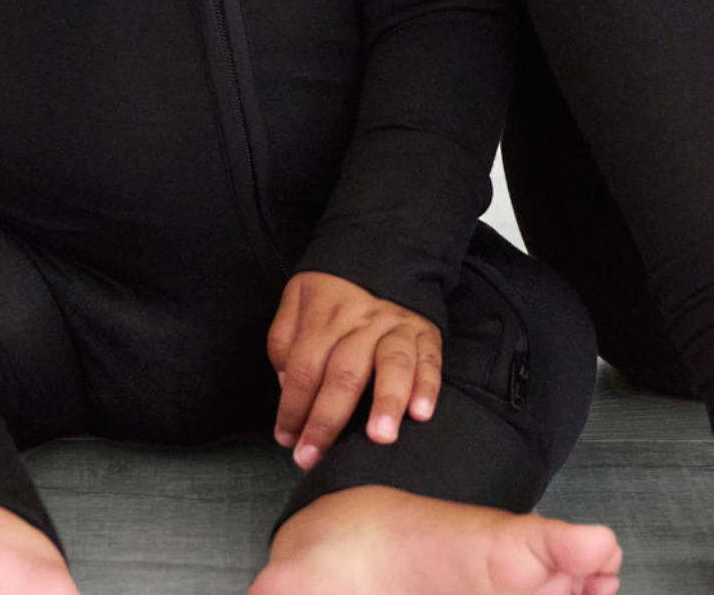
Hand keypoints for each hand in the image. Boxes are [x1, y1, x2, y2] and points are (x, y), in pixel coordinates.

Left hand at [266, 271, 442, 471]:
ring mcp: (396, 325)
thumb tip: (287, 386)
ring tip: (379, 438)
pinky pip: (429, 359)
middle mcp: (361, 319)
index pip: (304, 367)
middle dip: (327, 420)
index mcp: (324, 313)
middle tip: (312, 458)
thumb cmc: (331, 292)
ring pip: (391, 363)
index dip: (292, 408)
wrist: (382, 254)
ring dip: (386, 402)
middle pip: (344, 372)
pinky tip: (421, 414)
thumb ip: (283, 341)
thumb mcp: (296, 300)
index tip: (287, 440)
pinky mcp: (425, 331)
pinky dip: (427, 386)